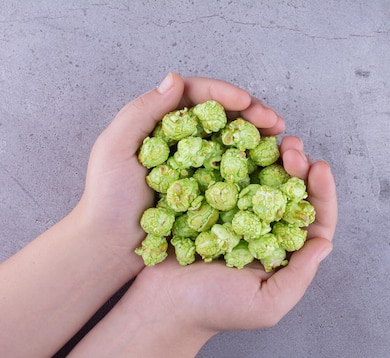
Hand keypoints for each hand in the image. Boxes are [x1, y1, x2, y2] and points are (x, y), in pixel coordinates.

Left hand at [73, 73, 284, 276]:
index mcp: (161, 124)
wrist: (111, 247)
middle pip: (223, 118)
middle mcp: (184, 142)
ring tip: (282, 142)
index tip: (245, 102)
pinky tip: (273, 167)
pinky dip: (256, 168)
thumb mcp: (115, 148)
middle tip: (275, 122)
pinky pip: (236, 175)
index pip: (197, 97)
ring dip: (260, 139)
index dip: (224, 94)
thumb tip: (176, 78)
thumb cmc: (107, 199)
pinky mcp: (208, 193)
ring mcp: (199, 167)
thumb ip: (142, 111)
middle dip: (252, 114)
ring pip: (235, 143)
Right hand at [133, 135, 336, 334]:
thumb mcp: (266, 305)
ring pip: (265, 178)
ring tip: (276, 138)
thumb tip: (326, 243)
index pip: (314, 220)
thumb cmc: (214, 310)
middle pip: (292, 193)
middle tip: (293, 146)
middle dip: (298, 167)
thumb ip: (298, 277)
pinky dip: (239, 158)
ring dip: (273, 156)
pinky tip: (242, 143)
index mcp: (285, 253)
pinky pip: (231, 176)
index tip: (319, 168)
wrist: (161, 305)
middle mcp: (266, 230)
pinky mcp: (212, 204)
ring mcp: (239, 214)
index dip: (322, 194)